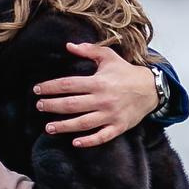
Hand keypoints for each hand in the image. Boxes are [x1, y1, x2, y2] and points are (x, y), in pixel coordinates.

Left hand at [34, 42, 160, 147]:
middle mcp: (102, 99)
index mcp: (98, 82)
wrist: (151, 88)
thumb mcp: (109, 56)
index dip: (50, 87)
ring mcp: (110, 115)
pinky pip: (102, 137)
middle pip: (71, 104)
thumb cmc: (126, 72)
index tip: (37, 90)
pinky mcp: (118, 126)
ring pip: (83, 123)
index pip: (68, 85)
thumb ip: (88, 50)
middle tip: (39, 106)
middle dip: (52, 106)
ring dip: (64, 126)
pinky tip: (75, 142)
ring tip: (49, 128)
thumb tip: (68, 45)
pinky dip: (89, 141)